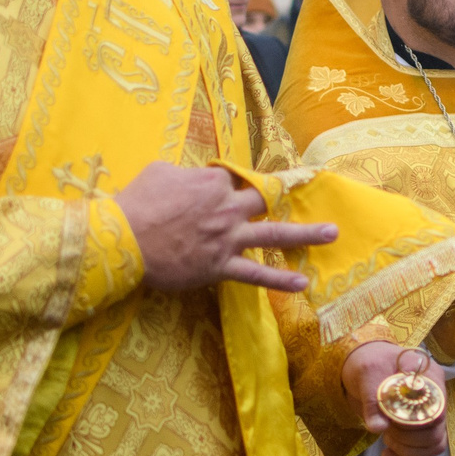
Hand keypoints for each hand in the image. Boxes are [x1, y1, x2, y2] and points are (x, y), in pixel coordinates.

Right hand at [116, 162, 336, 293]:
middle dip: (288, 194)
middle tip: (313, 191)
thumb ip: (183, 173)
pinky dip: (279, 280)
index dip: (230, 184)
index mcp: (212, 182)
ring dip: (305, 234)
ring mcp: (227, 238)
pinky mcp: (220, 266)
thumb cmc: (136, 202)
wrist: (123, 240)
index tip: (223, 190)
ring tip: (331, 233)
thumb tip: (190, 176)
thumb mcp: (159, 172)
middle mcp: (227, 208)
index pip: (234, 179)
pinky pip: (255, 274)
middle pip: (265, 199)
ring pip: (273, 234)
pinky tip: (302, 284)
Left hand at [346, 342, 451, 455]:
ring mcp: (429, 415)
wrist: (364, 367)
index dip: (415, 424)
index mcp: (430, 378)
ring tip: (387, 440)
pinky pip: (423, 453)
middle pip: (437, 432)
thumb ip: (372, 398)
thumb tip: (378, 427)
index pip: (436, 410)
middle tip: (387, 432)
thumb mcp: (367, 373)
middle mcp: (435, 398)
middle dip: (409, 440)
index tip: (391, 422)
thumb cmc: (369, 362)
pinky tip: (386, 454)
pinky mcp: (419, 429)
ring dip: (408, 451)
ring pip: (434, 445)